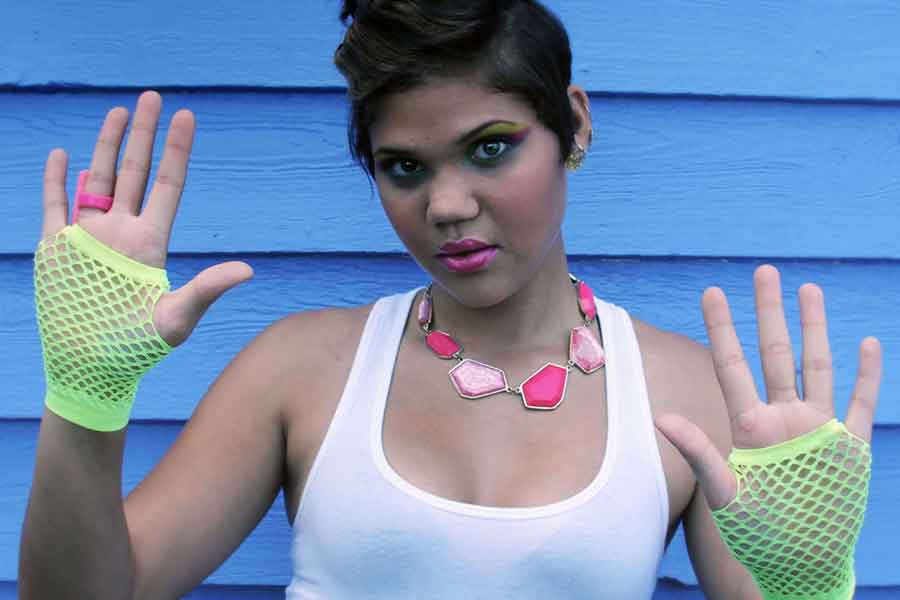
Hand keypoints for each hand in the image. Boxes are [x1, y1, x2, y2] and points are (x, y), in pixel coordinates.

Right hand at [40, 91, 252, 346]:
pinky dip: (56, 179)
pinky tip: (64, 154)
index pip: (168, 186)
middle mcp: (122, 232)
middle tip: (153, 97)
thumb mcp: (176, 318)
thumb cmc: (137, 349)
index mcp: (151, 242)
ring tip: (119, 112)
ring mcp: (89, 237)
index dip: (177, 151)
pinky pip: (55, 204)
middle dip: (144, 135)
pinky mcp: (57, 248)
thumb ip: (207, 289)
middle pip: (136, 172)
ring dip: (107, 146)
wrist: (90, 369)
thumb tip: (248, 270)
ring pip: (99, 178)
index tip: (187, 117)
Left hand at [655, 264, 881, 509]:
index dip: (721, 328)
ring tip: (809, 289)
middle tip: (764, 271)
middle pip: (775, 353)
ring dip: (816, 328)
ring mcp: (817, 428)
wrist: (798, 560)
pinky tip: (868, 343)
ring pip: (817, 366)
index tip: (710, 291)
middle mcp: (782, 417)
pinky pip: (861, 403)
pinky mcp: (848, 446)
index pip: (731, 365)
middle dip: (770, 312)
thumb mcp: (724, 491)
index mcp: (749, 424)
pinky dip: (868, 374)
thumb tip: (659, 417)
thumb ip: (698, 450)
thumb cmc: (754, 532)